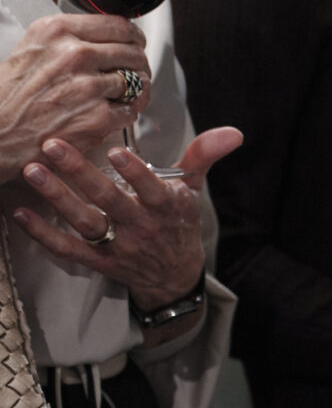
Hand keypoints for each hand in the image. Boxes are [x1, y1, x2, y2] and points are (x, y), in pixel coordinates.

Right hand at [0, 14, 151, 166]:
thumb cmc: (10, 95)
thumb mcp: (33, 49)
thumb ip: (68, 39)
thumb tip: (107, 37)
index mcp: (57, 31)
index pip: (118, 24)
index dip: (133, 37)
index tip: (135, 43)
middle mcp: (74, 54)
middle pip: (133, 52)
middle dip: (138, 65)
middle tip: (135, 73)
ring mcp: (88, 86)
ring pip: (136, 81)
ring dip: (135, 90)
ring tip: (121, 96)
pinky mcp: (97, 116)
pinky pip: (131, 110)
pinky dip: (125, 113)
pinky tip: (110, 114)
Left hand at [8, 130, 237, 311]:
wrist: (174, 276)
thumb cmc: (179, 222)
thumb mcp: (194, 189)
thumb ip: (205, 156)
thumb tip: (234, 132)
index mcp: (166, 208)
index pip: (152, 190)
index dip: (136, 174)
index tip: (118, 152)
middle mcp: (142, 228)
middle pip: (109, 201)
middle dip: (80, 174)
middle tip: (53, 146)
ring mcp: (119, 247)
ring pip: (85, 223)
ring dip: (57, 197)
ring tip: (32, 171)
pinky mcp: (99, 261)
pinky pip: (68, 249)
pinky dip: (43, 234)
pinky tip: (20, 213)